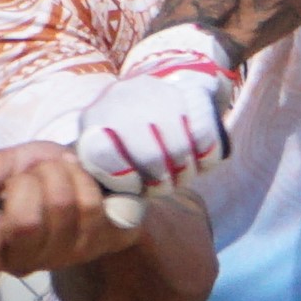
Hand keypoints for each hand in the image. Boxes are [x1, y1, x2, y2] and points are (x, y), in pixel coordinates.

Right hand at [0, 143, 147, 288]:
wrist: (80, 165)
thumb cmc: (32, 172)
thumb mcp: (0, 166)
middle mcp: (24, 260)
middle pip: (25, 226)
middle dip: (27, 183)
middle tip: (30, 175)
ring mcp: (63, 256)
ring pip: (59, 208)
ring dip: (55, 173)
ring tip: (54, 169)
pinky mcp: (96, 244)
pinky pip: (88, 205)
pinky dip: (80, 177)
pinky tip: (76, 173)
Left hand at [71, 24, 237, 200]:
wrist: (159, 86)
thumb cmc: (126, 142)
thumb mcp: (106, 160)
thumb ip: (109, 189)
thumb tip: (124, 215)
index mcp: (94, 120)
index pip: (106, 157)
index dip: (126, 181)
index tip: (136, 185)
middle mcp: (122, 100)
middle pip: (153, 159)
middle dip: (162, 184)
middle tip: (163, 186)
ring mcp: (158, 92)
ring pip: (182, 151)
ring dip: (185, 174)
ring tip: (180, 173)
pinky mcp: (193, 93)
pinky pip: (207, 139)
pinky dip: (206, 159)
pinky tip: (197, 157)